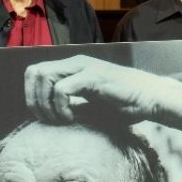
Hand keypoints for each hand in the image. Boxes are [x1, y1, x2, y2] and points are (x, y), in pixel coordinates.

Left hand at [24, 54, 164, 123]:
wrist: (150, 98)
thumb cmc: (123, 104)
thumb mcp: (90, 106)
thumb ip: (70, 105)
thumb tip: (48, 116)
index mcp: (72, 68)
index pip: (35, 73)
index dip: (32, 95)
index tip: (44, 116)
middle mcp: (75, 63)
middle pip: (34, 72)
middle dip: (34, 99)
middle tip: (48, 119)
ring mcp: (83, 67)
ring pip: (44, 77)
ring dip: (46, 103)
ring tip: (60, 119)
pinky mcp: (93, 77)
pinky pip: (62, 89)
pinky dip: (60, 107)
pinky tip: (70, 118)